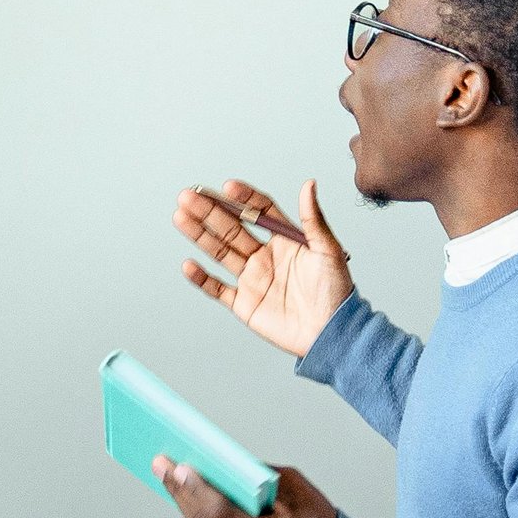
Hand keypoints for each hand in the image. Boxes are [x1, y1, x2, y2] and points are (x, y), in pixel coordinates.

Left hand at [155, 455, 337, 517]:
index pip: (221, 512)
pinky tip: (185, 495)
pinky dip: (197, 515)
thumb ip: (254, 477)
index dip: (195, 490)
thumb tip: (216, 466)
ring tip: (166, 474)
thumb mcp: (293, 488)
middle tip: (160, 464)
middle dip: (179, 491)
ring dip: (183, 501)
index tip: (176, 467)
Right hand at [175, 177, 352, 359]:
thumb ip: (313, 219)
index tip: (228, 188)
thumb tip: (308, 184)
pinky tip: (189, 264)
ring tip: (180, 216)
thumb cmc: (337, 292)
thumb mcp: (328, 251)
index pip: (259, 211)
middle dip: (210, 211)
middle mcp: (265, 256)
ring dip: (199, 234)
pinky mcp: (244, 304)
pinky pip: (217, 289)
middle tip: (189, 195)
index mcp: (285, 240)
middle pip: (232, 228)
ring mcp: (252, 279)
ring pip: (220, 252)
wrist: (331, 333)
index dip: (243, 198)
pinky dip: (202, 278)